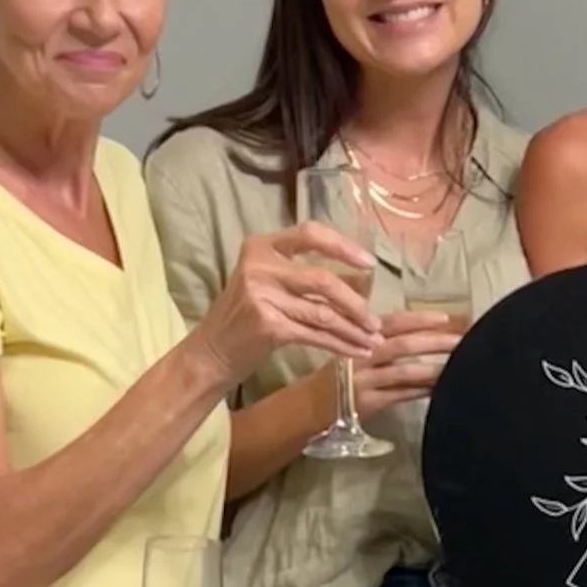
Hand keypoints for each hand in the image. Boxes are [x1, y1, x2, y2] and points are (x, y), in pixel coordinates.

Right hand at [190, 224, 382, 385]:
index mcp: (260, 246)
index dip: (343, 246)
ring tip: (373, 340)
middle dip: (355, 302)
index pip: (310, 234)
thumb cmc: (244, 316)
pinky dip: (340, 345)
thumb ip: (300, 272)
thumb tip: (360, 277)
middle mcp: (259, 266)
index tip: (369, 262)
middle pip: (322, 279)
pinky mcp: (268, 326)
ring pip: (322, 311)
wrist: (211, 352)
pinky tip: (356, 352)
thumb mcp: (264, 281)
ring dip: (353, 329)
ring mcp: (261, 296)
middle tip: (376, 321)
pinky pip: (315, 334)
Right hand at [340, 310, 464, 415]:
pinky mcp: (368, 403)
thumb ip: (380, 339)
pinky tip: (440, 388)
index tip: (444, 317)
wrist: (309, 404)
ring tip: (458, 365)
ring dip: (433, 368)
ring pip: (404, 372)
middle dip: (434, 342)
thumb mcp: (352, 348)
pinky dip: (421, 390)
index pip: (392, 323)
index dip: (418, 319)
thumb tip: (421, 330)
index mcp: (359, 337)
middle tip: (461, 340)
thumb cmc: (337, 372)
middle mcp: (361, 356)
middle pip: (402, 346)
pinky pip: (401, 395)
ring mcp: (365, 381)